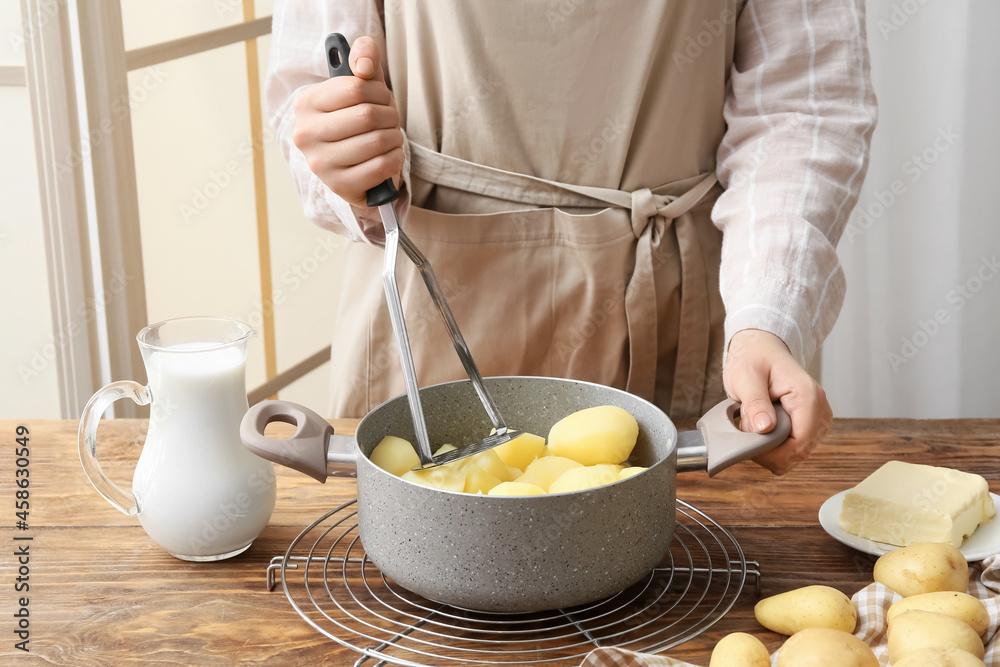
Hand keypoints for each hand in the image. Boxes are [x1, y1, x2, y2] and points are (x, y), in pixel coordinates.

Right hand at [292, 36, 403, 208]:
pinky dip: (395, 159)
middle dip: (390, 116)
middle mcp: (305, 134)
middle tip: (389, 121)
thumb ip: (363, 55)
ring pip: (377, 142)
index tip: (381, 99)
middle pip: (368, 116)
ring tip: (390, 138)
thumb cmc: (358, 119)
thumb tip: (364, 65)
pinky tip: (390, 157)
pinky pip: (381, 167)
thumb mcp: (360, 83)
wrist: (355, 165)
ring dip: (395, 138)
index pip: (355, 88)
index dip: (379, 92)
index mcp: (305, 103)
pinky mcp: (339, 186)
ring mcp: (320, 164)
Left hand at [723, 329, 832, 474]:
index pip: (801, 443)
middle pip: (800, 452)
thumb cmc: (754, 359)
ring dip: (771, 448)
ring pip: (797, 454)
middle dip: (770, 451)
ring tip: (756, 424)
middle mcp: (819, 409)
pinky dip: (775, 445)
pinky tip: (763, 428)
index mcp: (808, 396)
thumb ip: (756, 403)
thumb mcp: (746, 377)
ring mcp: (817, 419)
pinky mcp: (811, 425)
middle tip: (748, 430)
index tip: (751, 447)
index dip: (775, 454)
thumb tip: (765, 428)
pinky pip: (794, 448)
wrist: (761, 350)